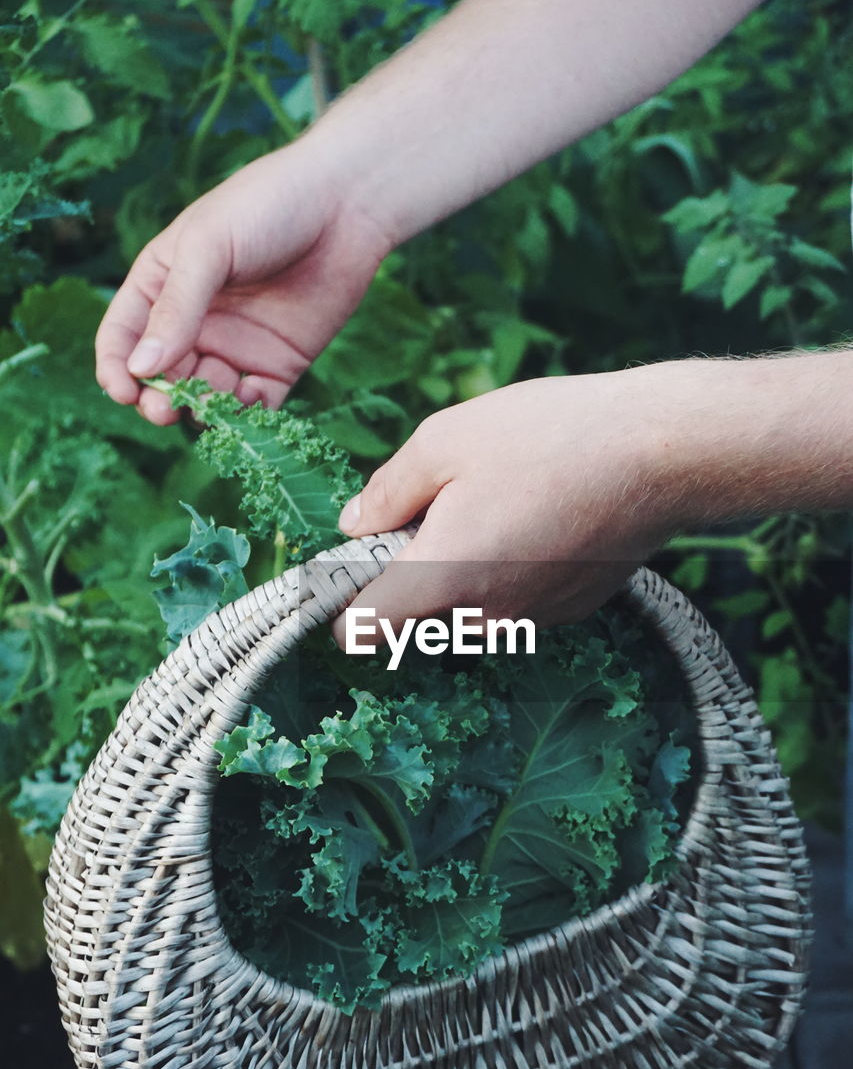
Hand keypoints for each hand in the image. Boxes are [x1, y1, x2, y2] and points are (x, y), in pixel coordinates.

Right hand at [95, 141, 391, 423]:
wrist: (345, 205)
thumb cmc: (265, 207)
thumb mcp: (208, 249)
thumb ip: (176, 309)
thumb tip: (140, 369)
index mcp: (162, 285)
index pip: (123, 338)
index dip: (117, 369)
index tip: (123, 392)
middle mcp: (195, 322)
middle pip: (161, 377)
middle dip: (158, 399)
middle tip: (165, 411)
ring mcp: (237, 346)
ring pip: (205, 397)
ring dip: (202, 409)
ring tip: (211, 405)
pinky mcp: (279, 365)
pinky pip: (253, 405)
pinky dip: (247, 414)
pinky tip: (250, 402)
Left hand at [330, 367, 687, 644]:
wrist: (665, 453)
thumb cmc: (551, 436)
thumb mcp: (445, 439)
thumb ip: (387, 491)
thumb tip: (354, 525)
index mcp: (441, 578)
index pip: (362, 633)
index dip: (342, 604)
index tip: (350, 567)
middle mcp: (484, 618)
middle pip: (412, 623)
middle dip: (404, 576)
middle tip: (430, 510)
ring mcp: (530, 620)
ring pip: (462, 614)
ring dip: (456, 576)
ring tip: (490, 506)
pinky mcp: (568, 612)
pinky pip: (510, 605)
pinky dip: (504, 574)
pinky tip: (534, 518)